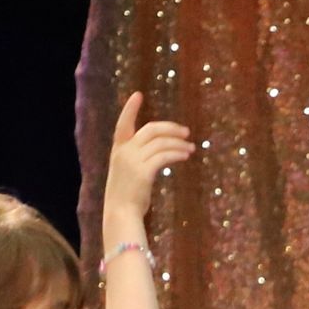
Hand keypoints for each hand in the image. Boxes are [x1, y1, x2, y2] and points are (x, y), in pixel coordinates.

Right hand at [103, 92, 194, 233]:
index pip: (123, 124)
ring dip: (179, 143)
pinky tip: (186, 155)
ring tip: (191, 148)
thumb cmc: (126, 197)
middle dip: (169, 128)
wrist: (121, 213)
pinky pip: (164, 156)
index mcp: (118, 150)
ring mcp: (133, 160)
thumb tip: (160, 154)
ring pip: (161, 143)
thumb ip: (138, 160)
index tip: (138, 95)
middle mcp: (124, 151)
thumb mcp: (128, 173)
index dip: (130, 109)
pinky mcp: (144, 171)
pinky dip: (177, 153)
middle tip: (186, 131)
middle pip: (150, 130)